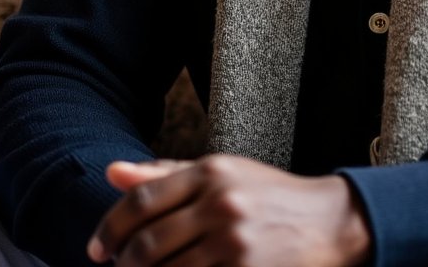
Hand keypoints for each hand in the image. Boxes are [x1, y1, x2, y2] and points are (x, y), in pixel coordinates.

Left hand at [87, 155, 371, 266]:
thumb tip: (112, 173)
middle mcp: (221, 201)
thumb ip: (167, 175)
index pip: (140, 200)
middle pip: (146, 244)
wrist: (330, 222)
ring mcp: (233, 240)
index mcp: (212, 170)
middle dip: (123, 265)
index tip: (97, 251)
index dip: (109, 229)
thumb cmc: (269, 198)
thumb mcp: (223, 174)